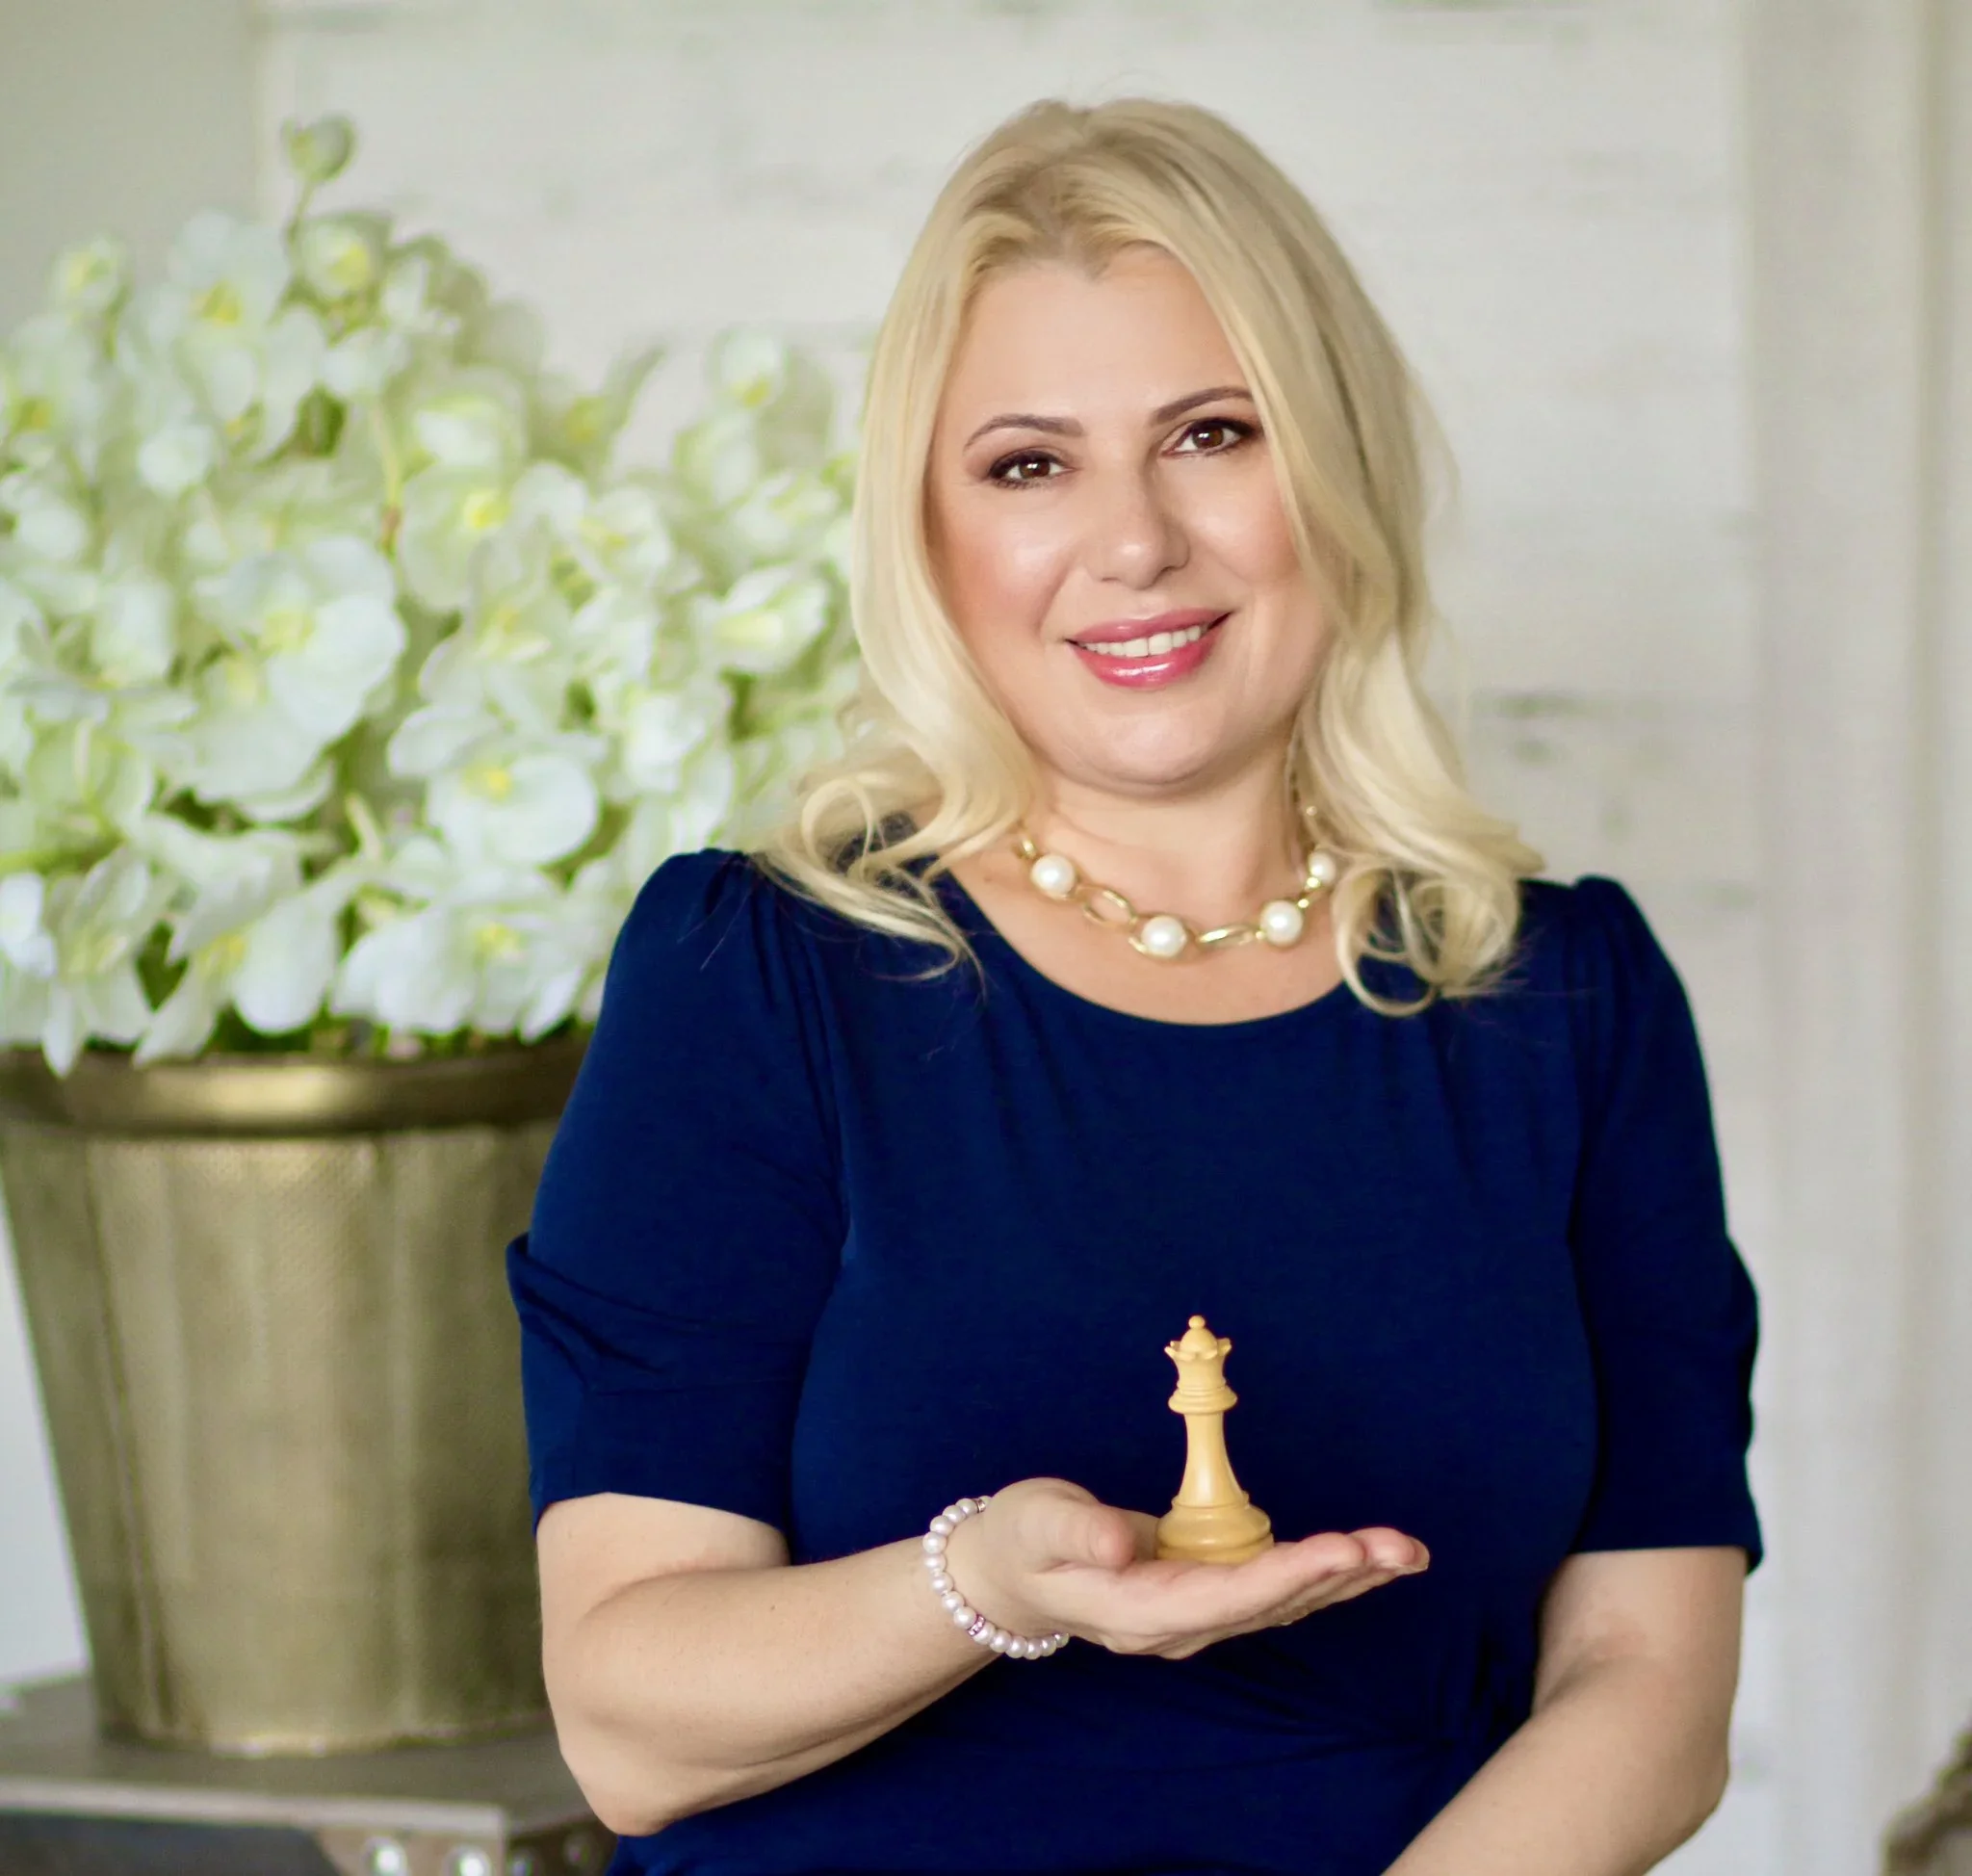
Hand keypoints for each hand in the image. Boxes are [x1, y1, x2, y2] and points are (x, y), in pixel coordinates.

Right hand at [942, 1477, 1428, 1660]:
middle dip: (1339, 1577)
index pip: (1225, 1597)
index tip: (1342, 1549)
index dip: (1288, 1575)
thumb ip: (1077, 1532)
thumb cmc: (1020, 1538)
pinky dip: (1324, 1573)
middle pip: (1270, 1607)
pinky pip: (1275, 1590)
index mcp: (1136, 1611)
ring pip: (1283, 1603)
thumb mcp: (1034, 1523)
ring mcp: (1194, 1617)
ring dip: (1347, 1579)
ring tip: (1406, 1551)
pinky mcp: (1205, 1596)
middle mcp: (1178, 1627)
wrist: (1010, 1574)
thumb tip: (1121, 1545)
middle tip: (1401, 1547)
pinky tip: (1365, 1558)